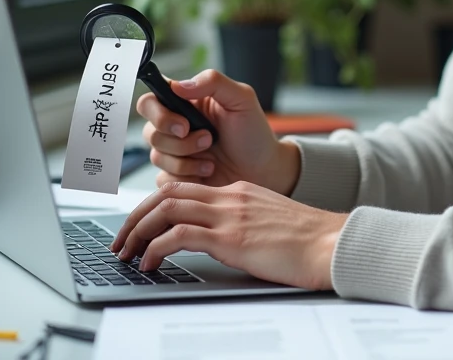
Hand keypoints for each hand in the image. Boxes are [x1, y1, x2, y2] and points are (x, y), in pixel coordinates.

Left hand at [109, 180, 348, 289]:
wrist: (332, 243)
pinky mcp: (230, 237)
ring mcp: (229, 215)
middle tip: (120, 240)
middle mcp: (229, 197)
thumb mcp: (271, 223)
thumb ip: (245, 223)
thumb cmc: (309, 241)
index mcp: (238, 191)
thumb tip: (225, 241)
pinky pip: (178, 236)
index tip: (140, 226)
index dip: (154, 205)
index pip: (184, 189)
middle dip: (135, 217)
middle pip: (166, 194)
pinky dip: (156, 248)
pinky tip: (150, 264)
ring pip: (165, 210)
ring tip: (126, 253)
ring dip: (137, 231)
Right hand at [137, 69, 300, 195]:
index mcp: (185, 103)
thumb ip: (212, 82)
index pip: (149, 102)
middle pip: (150, 133)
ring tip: (212, 159)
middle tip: (208, 140)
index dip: (158, 114)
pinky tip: (207, 172)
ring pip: (156, 157)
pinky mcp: (177, 177)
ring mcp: (174, 153)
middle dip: (180, 142)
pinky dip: (187, 178)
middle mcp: (175, 127)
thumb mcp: (241, 99)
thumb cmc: (253, 133)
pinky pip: (164, 180)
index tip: (184, 125)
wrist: (264, 169)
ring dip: (187, 161)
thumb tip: (178, 85)